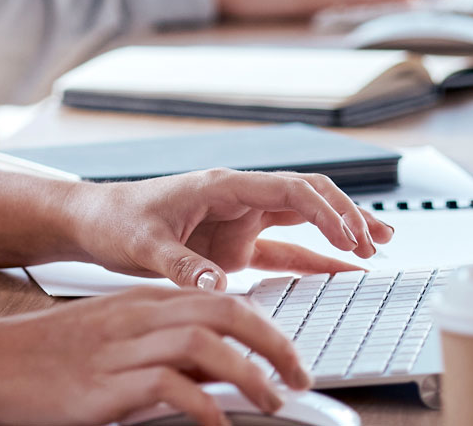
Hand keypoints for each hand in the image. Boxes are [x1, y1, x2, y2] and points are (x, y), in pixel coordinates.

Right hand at [0, 287, 309, 425]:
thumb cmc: (42, 357)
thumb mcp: (109, 340)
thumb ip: (159, 347)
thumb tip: (216, 372)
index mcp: (141, 302)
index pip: (221, 298)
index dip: (266, 324)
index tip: (290, 356)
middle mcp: (137, 317)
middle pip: (225, 309)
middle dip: (274, 341)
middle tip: (300, 376)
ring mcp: (121, 349)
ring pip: (205, 343)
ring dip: (250, 372)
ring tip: (273, 400)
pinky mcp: (105, 385)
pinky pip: (167, 387)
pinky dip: (202, 404)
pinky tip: (217, 423)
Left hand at [67, 168, 394, 290]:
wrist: (95, 223)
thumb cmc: (116, 220)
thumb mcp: (143, 244)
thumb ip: (180, 265)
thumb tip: (216, 285)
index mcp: (222, 187)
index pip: (288, 189)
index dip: (325, 210)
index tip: (351, 235)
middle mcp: (238, 199)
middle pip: (306, 196)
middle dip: (344, 214)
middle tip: (375, 241)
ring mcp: (239, 222)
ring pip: (302, 219)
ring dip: (338, 229)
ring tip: (377, 244)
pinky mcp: (235, 246)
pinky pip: (284, 250)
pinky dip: (314, 259)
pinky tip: (340, 269)